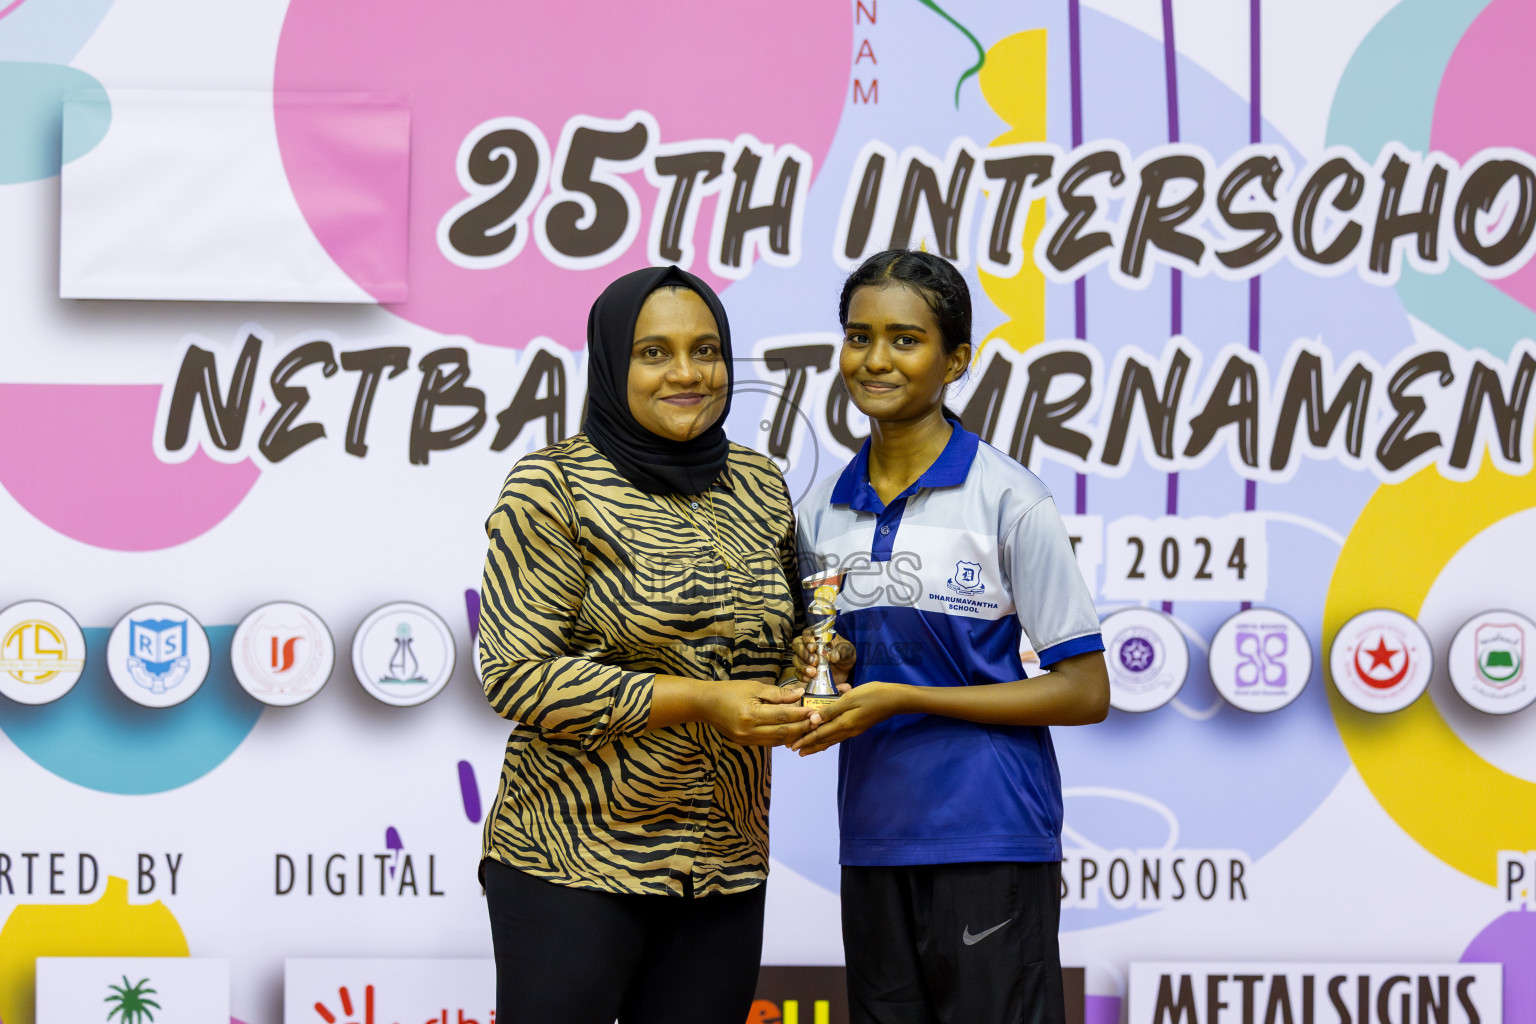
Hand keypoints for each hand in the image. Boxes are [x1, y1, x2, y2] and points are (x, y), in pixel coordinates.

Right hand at [699, 679, 814, 746]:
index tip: (813, 711)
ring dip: (794, 735)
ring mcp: (746, 740)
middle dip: (801, 727)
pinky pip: (768, 743)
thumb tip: (799, 694)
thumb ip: (777, 694)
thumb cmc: (729, 691)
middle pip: (782, 732)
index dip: (800, 714)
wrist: (705, 704)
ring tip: (808, 728)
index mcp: (751, 714)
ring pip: (777, 741)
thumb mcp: (754, 687)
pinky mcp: (745, 744)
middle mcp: (749, 730)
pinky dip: (782, 738)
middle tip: (816, 721)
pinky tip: (792, 732)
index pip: (782, 716)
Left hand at [788, 681, 910, 755]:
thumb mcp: (850, 699)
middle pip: (824, 740)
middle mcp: (847, 730)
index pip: (820, 734)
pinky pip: (839, 736)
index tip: (792, 746)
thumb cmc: (873, 694)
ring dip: (818, 744)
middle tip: (795, 751)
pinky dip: (829, 739)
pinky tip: (827, 739)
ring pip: (832, 740)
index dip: (805, 740)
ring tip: (807, 750)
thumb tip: (813, 721)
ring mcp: (854, 729)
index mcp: (843, 723)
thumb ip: (831, 710)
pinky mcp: (858, 726)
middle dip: (809, 745)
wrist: (895, 699)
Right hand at [792, 630, 854, 692]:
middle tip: (814, 661)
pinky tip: (809, 679)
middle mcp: (808, 646)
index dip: (807, 639)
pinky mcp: (804, 671)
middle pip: (797, 645)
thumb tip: (834, 656)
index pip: (807, 633)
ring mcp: (805, 659)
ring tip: (813, 672)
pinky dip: (801, 676)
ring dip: (802, 666)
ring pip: (795, 659)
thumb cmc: (845, 654)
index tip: (812, 648)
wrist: (846, 669)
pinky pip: (797, 673)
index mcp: (818, 637)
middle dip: (803, 654)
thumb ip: (842, 651)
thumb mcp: (848, 650)